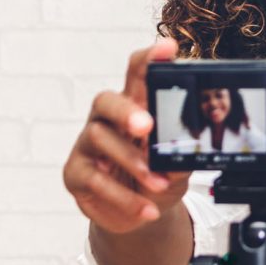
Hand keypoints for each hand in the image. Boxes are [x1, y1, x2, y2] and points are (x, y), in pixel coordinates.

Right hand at [63, 38, 191, 234]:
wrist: (142, 216)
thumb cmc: (159, 177)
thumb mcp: (179, 162)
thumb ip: (183, 148)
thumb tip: (189, 144)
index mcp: (135, 106)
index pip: (137, 74)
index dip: (150, 59)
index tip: (168, 48)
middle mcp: (107, 120)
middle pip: (105, 100)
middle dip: (125, 110)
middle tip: (147, 125)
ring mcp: (87, 145)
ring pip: (100, 140)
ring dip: (133, 164)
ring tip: (158, 183)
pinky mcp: (75, 173)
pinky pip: (95, 180)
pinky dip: (124, 197)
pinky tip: (146, 208)